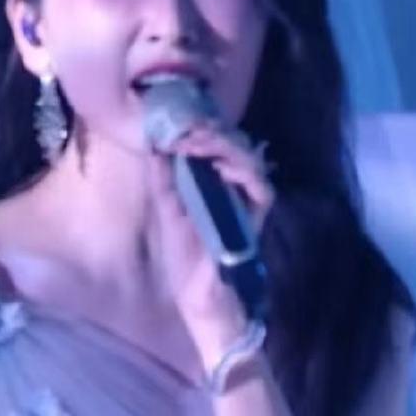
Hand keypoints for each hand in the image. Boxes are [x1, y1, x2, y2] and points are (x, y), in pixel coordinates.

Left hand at [143, 120, 274, 355]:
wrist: (197, 292)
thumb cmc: (185, 252)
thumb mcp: (167, 210)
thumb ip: (163, 180)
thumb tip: (153, 146)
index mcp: (213, 180)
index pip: (215, 144)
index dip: (200, 129)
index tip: (178, 124)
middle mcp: (234, 185)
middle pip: (234, 145)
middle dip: (211, 131)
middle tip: (189, 129)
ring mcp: (248, 199)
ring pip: (249, 160)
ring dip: (225, 146)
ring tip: (200, 143)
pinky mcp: (257, 217)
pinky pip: (261, 189)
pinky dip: (244, 174)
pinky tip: (223, 167)